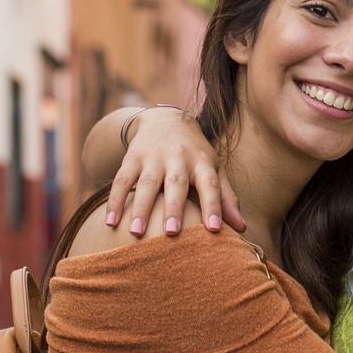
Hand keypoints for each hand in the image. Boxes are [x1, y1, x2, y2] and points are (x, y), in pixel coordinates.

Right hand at [103, 110, 244, 235]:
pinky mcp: (132, 157)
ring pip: (146, 182)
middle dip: (173, 207)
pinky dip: (115, 200)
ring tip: (136, 233)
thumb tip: (243, 228)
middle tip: (171, 233)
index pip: (210, 184)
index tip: (214, 229)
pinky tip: (110, 222)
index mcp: (202, 161)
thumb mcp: (214, 168)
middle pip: (176, 183)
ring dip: (140, 208)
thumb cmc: (195, 153)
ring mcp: (153, 156)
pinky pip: (122, 180)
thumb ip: (226, 197)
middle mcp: (179, 157)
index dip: (213, 205)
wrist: (165, 118)